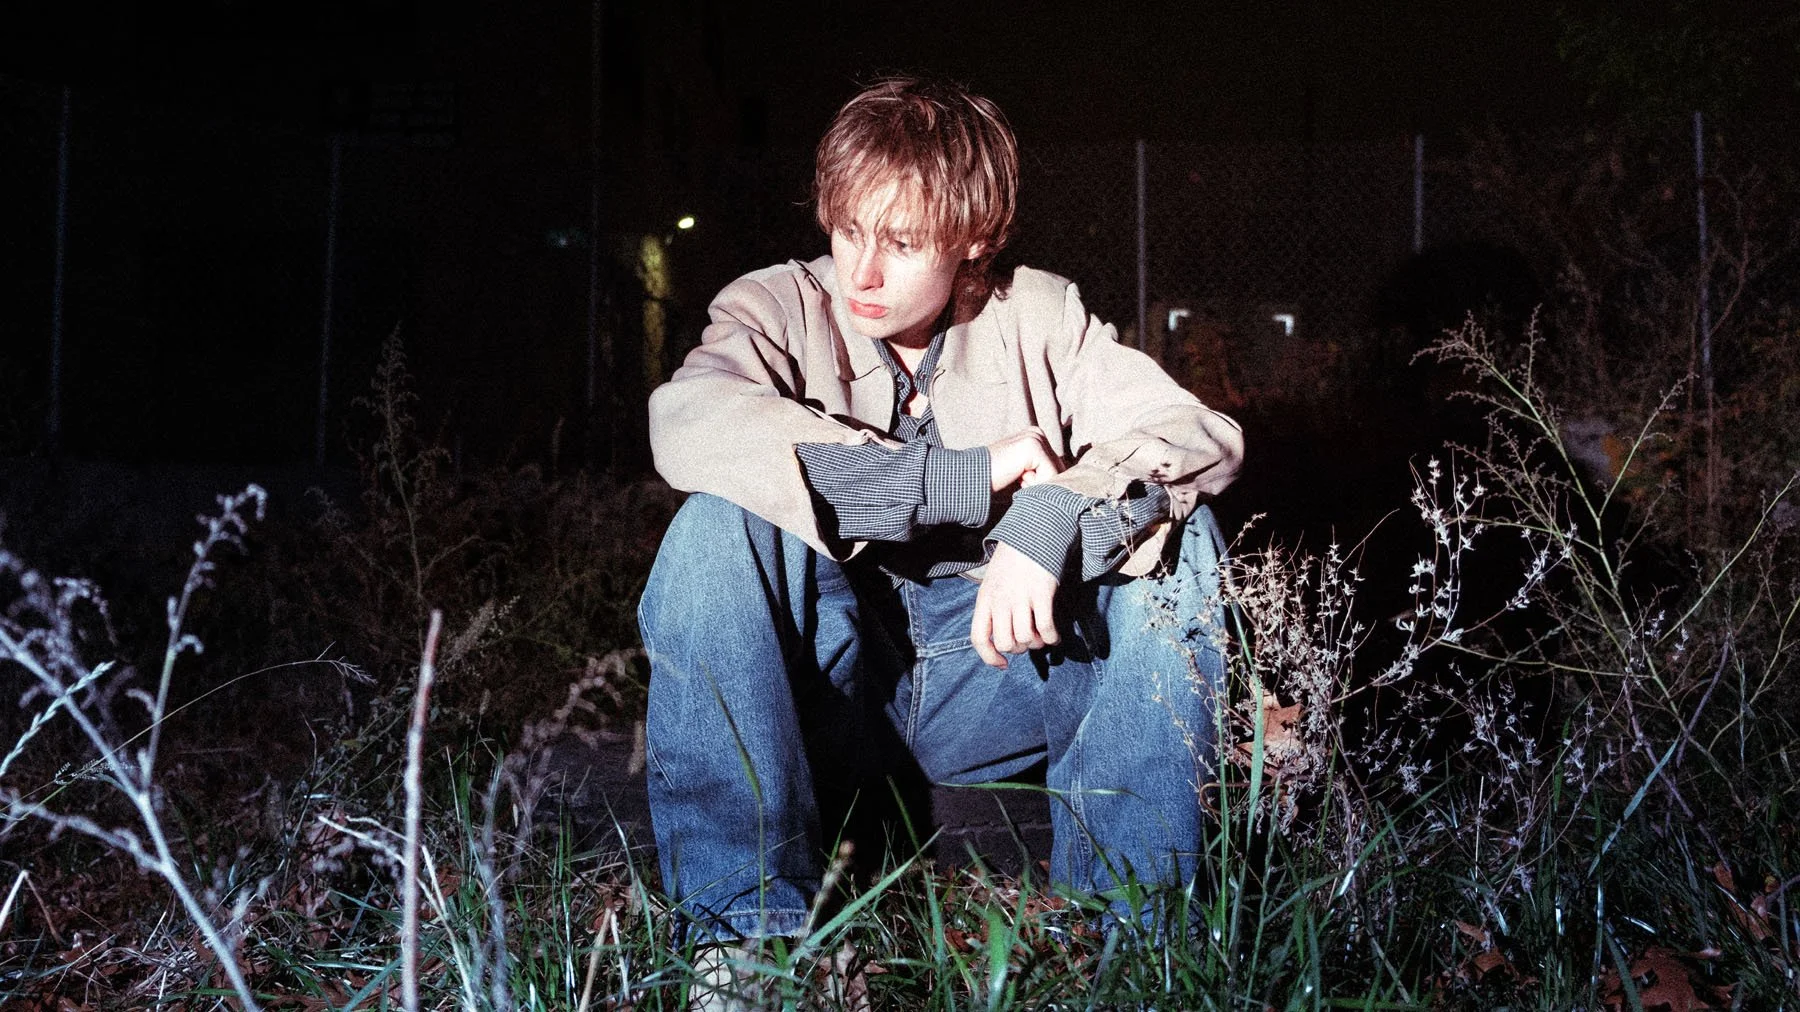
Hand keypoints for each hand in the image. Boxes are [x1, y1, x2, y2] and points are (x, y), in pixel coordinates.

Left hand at [971, 542, 1060, 667]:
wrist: (1033, 532)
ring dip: (1036, 644)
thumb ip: (994, 608)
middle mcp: (1000, 600)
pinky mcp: (1041, 593)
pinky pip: (1045, 628)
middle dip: (1019, 648)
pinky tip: (1055, 636)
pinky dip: (1052, 638)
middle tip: (1028, 640)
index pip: (979, 638)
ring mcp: (1020, 596)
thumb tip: (1003, 640)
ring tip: (1041, 636)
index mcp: (985, 599)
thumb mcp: (993, 583)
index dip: (989, 657)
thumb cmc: (1013, 561)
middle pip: (1005, 642)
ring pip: (1025, 638)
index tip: (1002, 664)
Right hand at [986, 427, 1062, 492]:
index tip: (1020, 481)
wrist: (970, 477)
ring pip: (1056, 473)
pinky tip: (1016, 477)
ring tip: (1016, 478)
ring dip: (1037, 485)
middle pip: (1060, 469)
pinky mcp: (1033, 446)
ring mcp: (1035, 437)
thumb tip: (1066, 483)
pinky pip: (1049, 475)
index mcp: (1036, 437)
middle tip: (1018, 481)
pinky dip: (1034, 484)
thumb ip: (1042, 474)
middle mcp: (1037, 433)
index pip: (1057, 467)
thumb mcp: (1024, 476)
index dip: (1043, 483)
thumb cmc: (994, 481)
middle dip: (1043, 484)